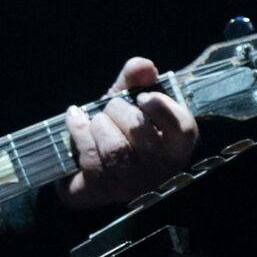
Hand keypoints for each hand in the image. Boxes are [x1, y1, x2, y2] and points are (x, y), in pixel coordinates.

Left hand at [57, 57, 198, 210]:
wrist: (91, 163)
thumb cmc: (119, 128)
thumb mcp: (129, 100)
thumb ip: (136, 80)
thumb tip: (143, 65)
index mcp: (178, 145)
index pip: (181, 128)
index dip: (160, 107)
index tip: (143, 97)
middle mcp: (160, 169)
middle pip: (139, 132)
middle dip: (117, 110)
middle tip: (111, 108)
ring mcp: (133, 185)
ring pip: (114, 149)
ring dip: (98, 125)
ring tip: (96, 119)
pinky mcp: (104, 191)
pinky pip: (91, 160)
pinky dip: (78, 133)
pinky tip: (75, 121)